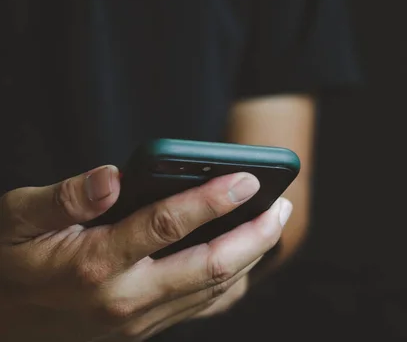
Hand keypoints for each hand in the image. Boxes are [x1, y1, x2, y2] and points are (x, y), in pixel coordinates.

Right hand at [0, 165, 291, 341]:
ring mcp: (140, 320)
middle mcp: (126, 298)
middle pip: (210, 266)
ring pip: (213, 290)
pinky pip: (202, 307)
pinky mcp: (145, 329)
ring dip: (252, 257)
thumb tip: (113, 176)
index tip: (248, 178)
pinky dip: (232, 282)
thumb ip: (64, 197)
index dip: (212, 199)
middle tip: (283, 206)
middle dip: (255, 235)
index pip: (167, 225)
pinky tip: (247, 259)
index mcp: (95, 264)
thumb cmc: (9, 265)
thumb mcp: (16, 220)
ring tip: (275, 224)